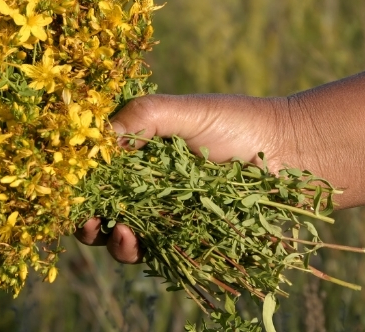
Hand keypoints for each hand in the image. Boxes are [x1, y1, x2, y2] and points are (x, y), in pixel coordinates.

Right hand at [73, 93, 294, 263]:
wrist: (292, 154)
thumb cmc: (238, 123)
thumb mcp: (185, 111)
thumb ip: (142, 117)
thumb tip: (97, 138)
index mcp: (141, 153)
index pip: (98, 171)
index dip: (80, 182)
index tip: (71, 188)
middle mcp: (148, 186)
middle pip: (104, 209)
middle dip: (88, 220)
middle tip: (88, 222)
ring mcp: (168, 216)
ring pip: (125, 236)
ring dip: (113, 240)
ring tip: (121, 233)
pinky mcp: (190, 240)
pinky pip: (158, 254)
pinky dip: (141, 252)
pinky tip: (139, 242)